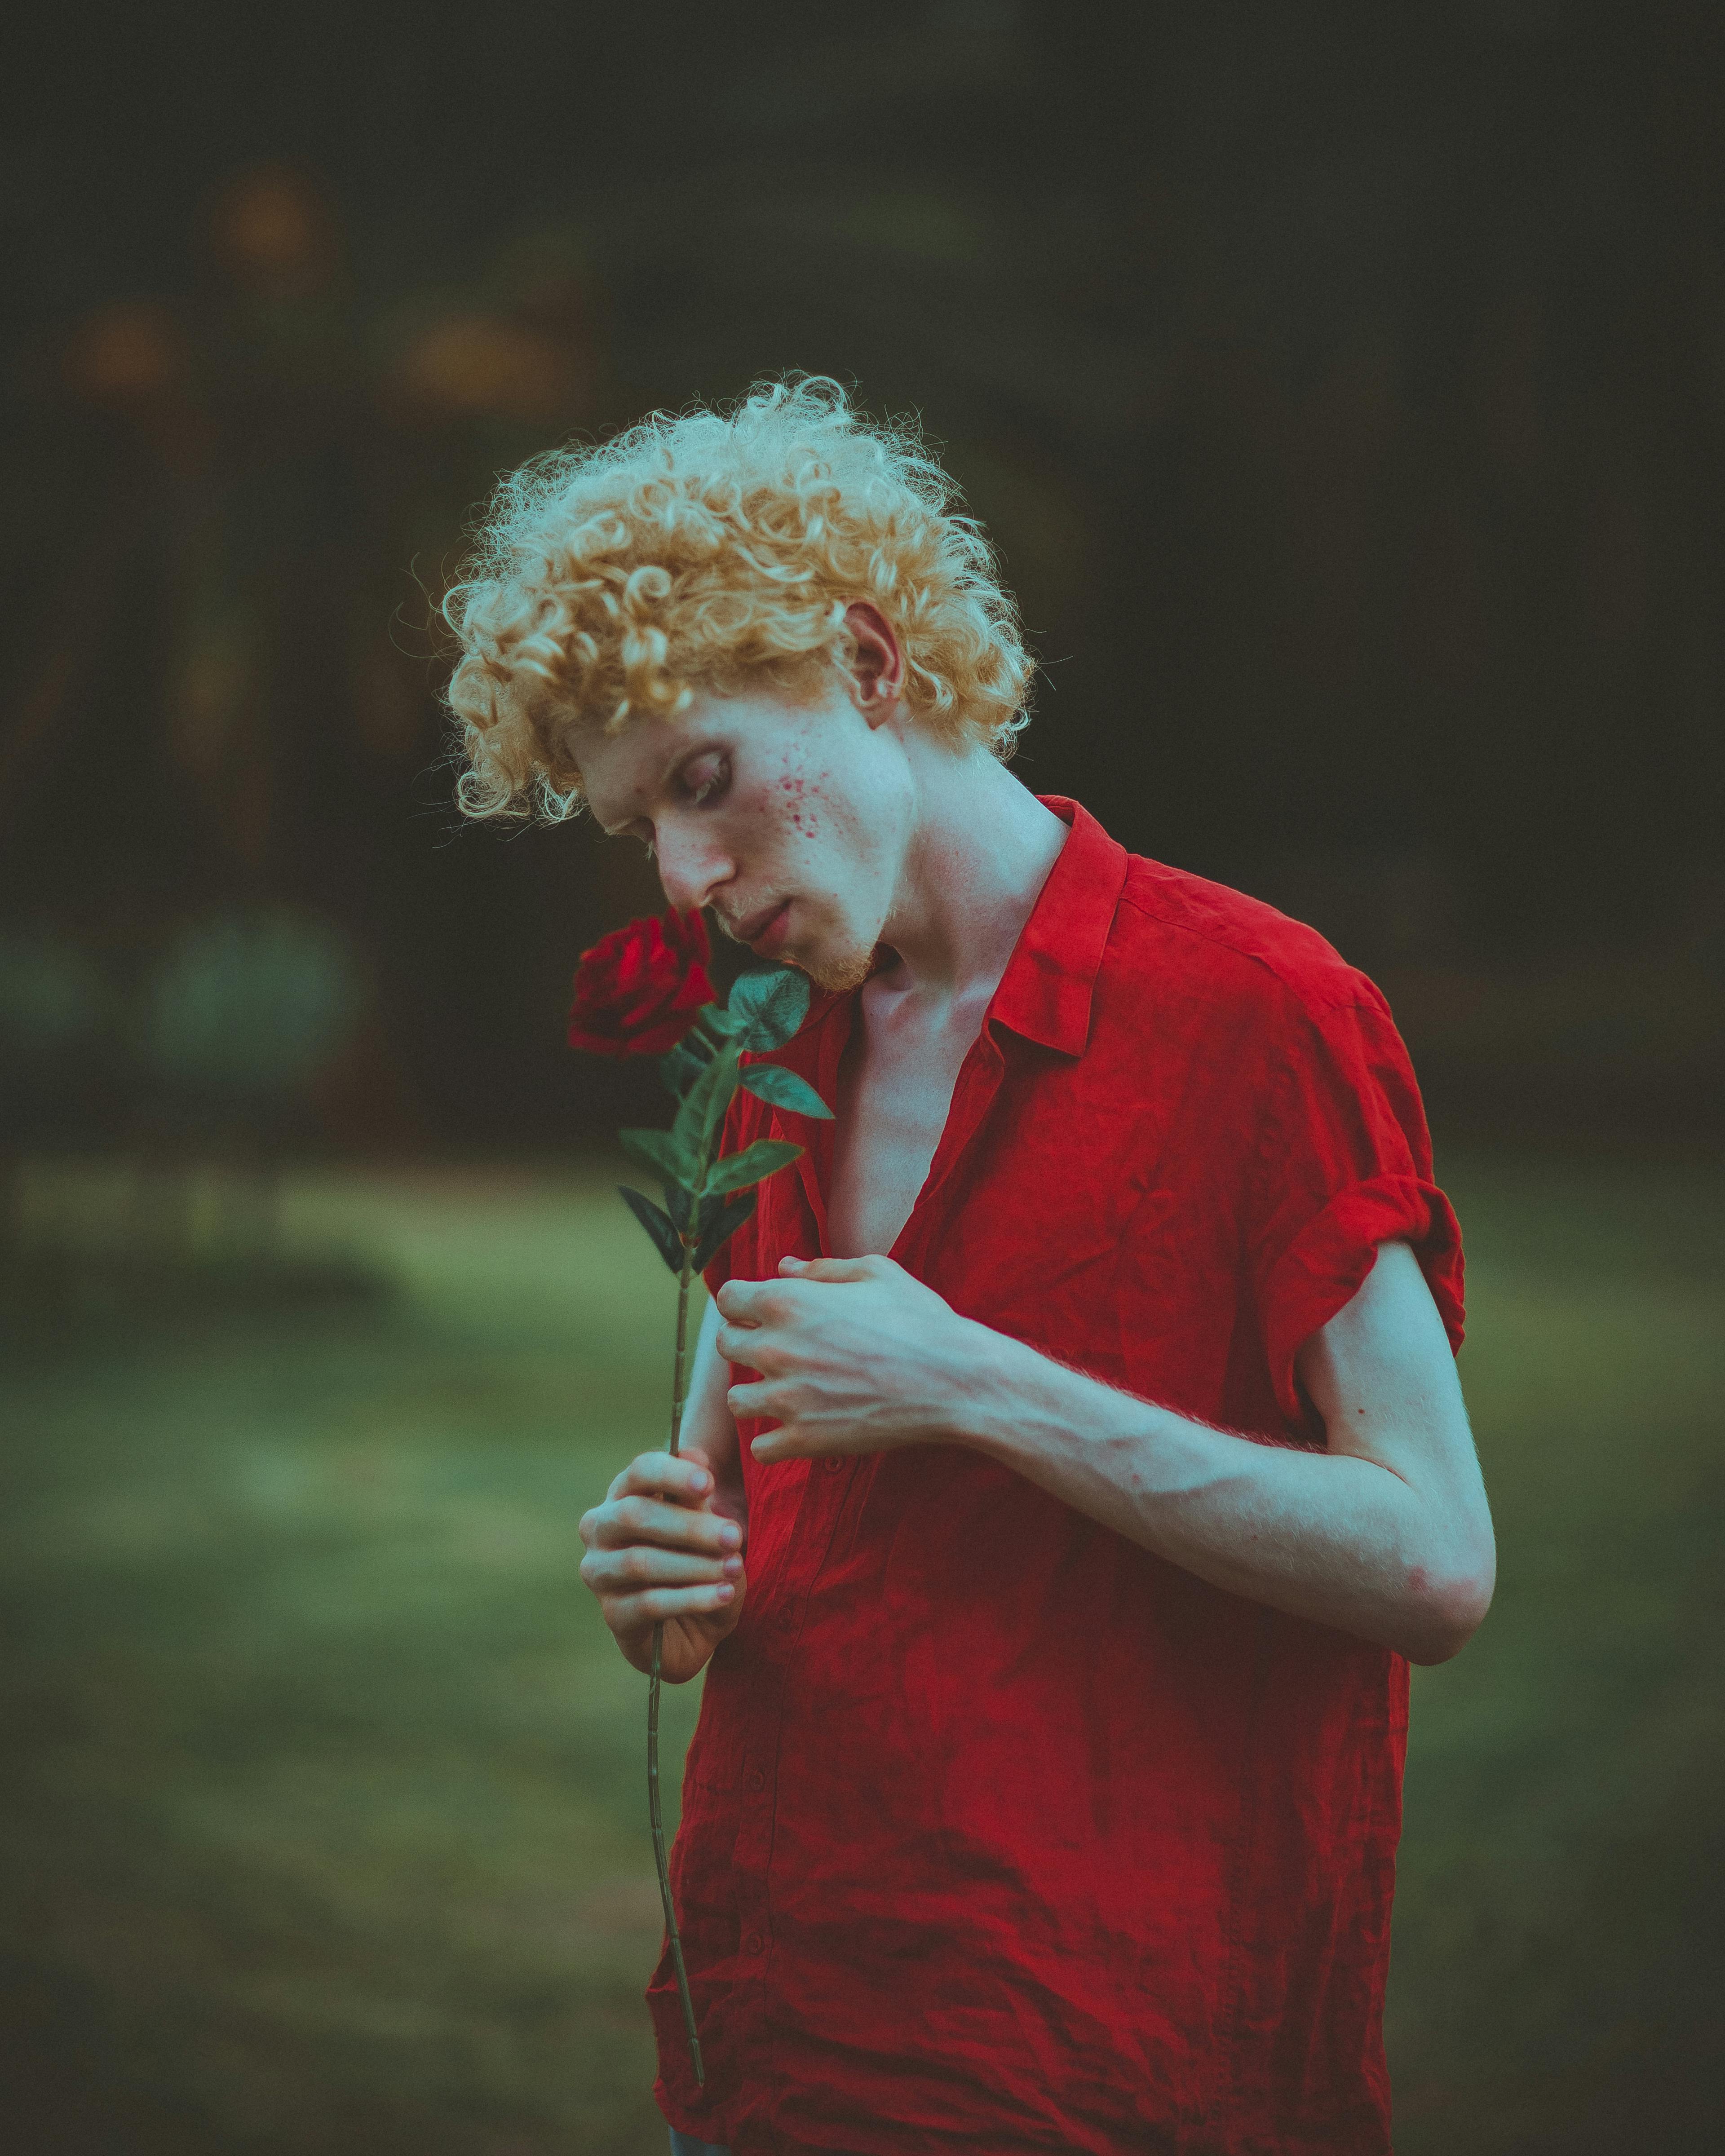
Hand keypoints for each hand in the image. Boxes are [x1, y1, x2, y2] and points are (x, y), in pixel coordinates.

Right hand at [577, 1446, 746, 1680]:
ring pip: (641, 1562)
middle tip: (734, 1536)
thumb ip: (696, 1495)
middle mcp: (600, 1529)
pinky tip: (724, 1594)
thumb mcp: (706, 1527)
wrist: (696, 1626)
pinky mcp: (612, 1614)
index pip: (639, 1472)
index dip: (672, 1474)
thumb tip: (694, 1452)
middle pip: (635, 1515)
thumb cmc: (698, 1563)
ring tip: (735, 1569)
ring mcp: (599, 1572)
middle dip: (690, 1526)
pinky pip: (650, 1603)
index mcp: (623, 1495)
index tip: (709, 1483)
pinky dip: (692, 1598)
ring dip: (695, 1565)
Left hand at [715, 1254, 984, 1464]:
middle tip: (781, 1350)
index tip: (763, 1312)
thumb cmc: (919, 1319)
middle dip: (748, 1343)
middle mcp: (776, 1348)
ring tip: (787, 1393)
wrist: (954, 1380)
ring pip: (736, 1401)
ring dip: (756, 1394)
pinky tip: (799, 1427)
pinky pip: (761, 1447)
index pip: (727, 1298)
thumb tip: (782, 1266)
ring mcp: (787, 1398)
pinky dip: (774, 1440)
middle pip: (727, 1345)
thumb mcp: (875, 1273)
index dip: (744, 1303)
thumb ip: (821, 1269)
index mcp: (788, 1301)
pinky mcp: (804, 1439)